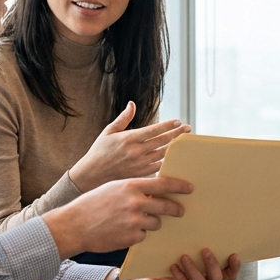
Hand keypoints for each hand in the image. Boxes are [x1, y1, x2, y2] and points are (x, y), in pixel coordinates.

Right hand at [43, 176, 192, 257]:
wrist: (74, 225)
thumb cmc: (92, 204)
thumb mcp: (113, 188)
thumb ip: (134, 188)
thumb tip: (154, 190)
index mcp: (131, 186)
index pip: (163, 184)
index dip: (179, 186)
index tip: (189, 188)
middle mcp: (135, 202)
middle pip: (166, 205)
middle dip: (175, 209)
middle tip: (180, 211)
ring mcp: (134, 221)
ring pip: (156, 223)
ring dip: (152, 223)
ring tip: (139, 222)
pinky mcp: (131, 237)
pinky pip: (144, 236)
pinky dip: (139, 235)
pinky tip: (126, 232)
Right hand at [69, 102, 191, 190]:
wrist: (92, 175)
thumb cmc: (99, 151)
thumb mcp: (108, 132)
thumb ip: (123, 118)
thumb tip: (132, 104)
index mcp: (129, 139)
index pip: (153, 130)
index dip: (168, 125)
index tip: (178, 121)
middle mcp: (136, 151)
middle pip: (162, 141)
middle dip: (176, 134)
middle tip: (188, 129)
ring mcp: (139, 164)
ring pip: (162, 154)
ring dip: (175, 147)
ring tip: (185, 142)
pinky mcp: (140, 174)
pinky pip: (158, 167)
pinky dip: (168, 162)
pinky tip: (175, 158)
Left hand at [129, 250, 240, 279]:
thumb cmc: (159, 271)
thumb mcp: (176, 257)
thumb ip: (189, 249)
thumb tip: (195, 227)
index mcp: (206, 278)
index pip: (227, 275)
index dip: (234, 267)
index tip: (233, 254)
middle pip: (217, 278)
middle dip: (213, 264)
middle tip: (204, 250)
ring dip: (194, 270)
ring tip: (183, 257)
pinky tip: (173, 268)